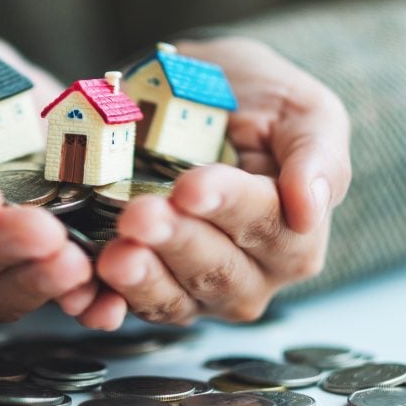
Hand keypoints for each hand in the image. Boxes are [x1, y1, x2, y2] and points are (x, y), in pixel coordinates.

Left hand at [81, 37, 350, 327]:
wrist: (200, 99)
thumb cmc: (258, 104)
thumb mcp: (301, 110)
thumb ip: (315, 154)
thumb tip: (312, 207)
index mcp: (295, 232)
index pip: (270, 226)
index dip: (229, 208)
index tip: (192, 186)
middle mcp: (251, 273)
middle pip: (218, 270)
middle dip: (177, 242)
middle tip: (140, 214)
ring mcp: (197, 289)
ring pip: (174, 297)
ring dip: (142, 278)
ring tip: (115, 254)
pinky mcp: (148, 291)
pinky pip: (128, 307)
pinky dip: (106, 301)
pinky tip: (89, 289)